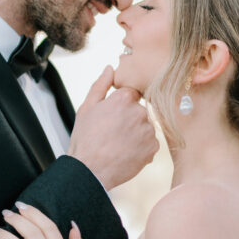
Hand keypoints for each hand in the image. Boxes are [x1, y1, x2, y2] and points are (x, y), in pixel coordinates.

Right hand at [68, 66, 158, 189]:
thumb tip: (110, 68)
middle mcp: (139, 112)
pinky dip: (141, 147)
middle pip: (139, 110)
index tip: (113, 116)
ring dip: (136, 133)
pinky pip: (150, 143)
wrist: (91, 170)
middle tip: (113, 133)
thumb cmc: (86, 140)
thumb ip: (101, 85)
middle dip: (129, 119)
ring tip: (118, 144)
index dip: (121, 105)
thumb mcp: (87, 108)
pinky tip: (126, 152)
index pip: (131, 94)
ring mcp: (148, 130)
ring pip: (145, 127)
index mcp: (123, 99)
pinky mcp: (153, 147)